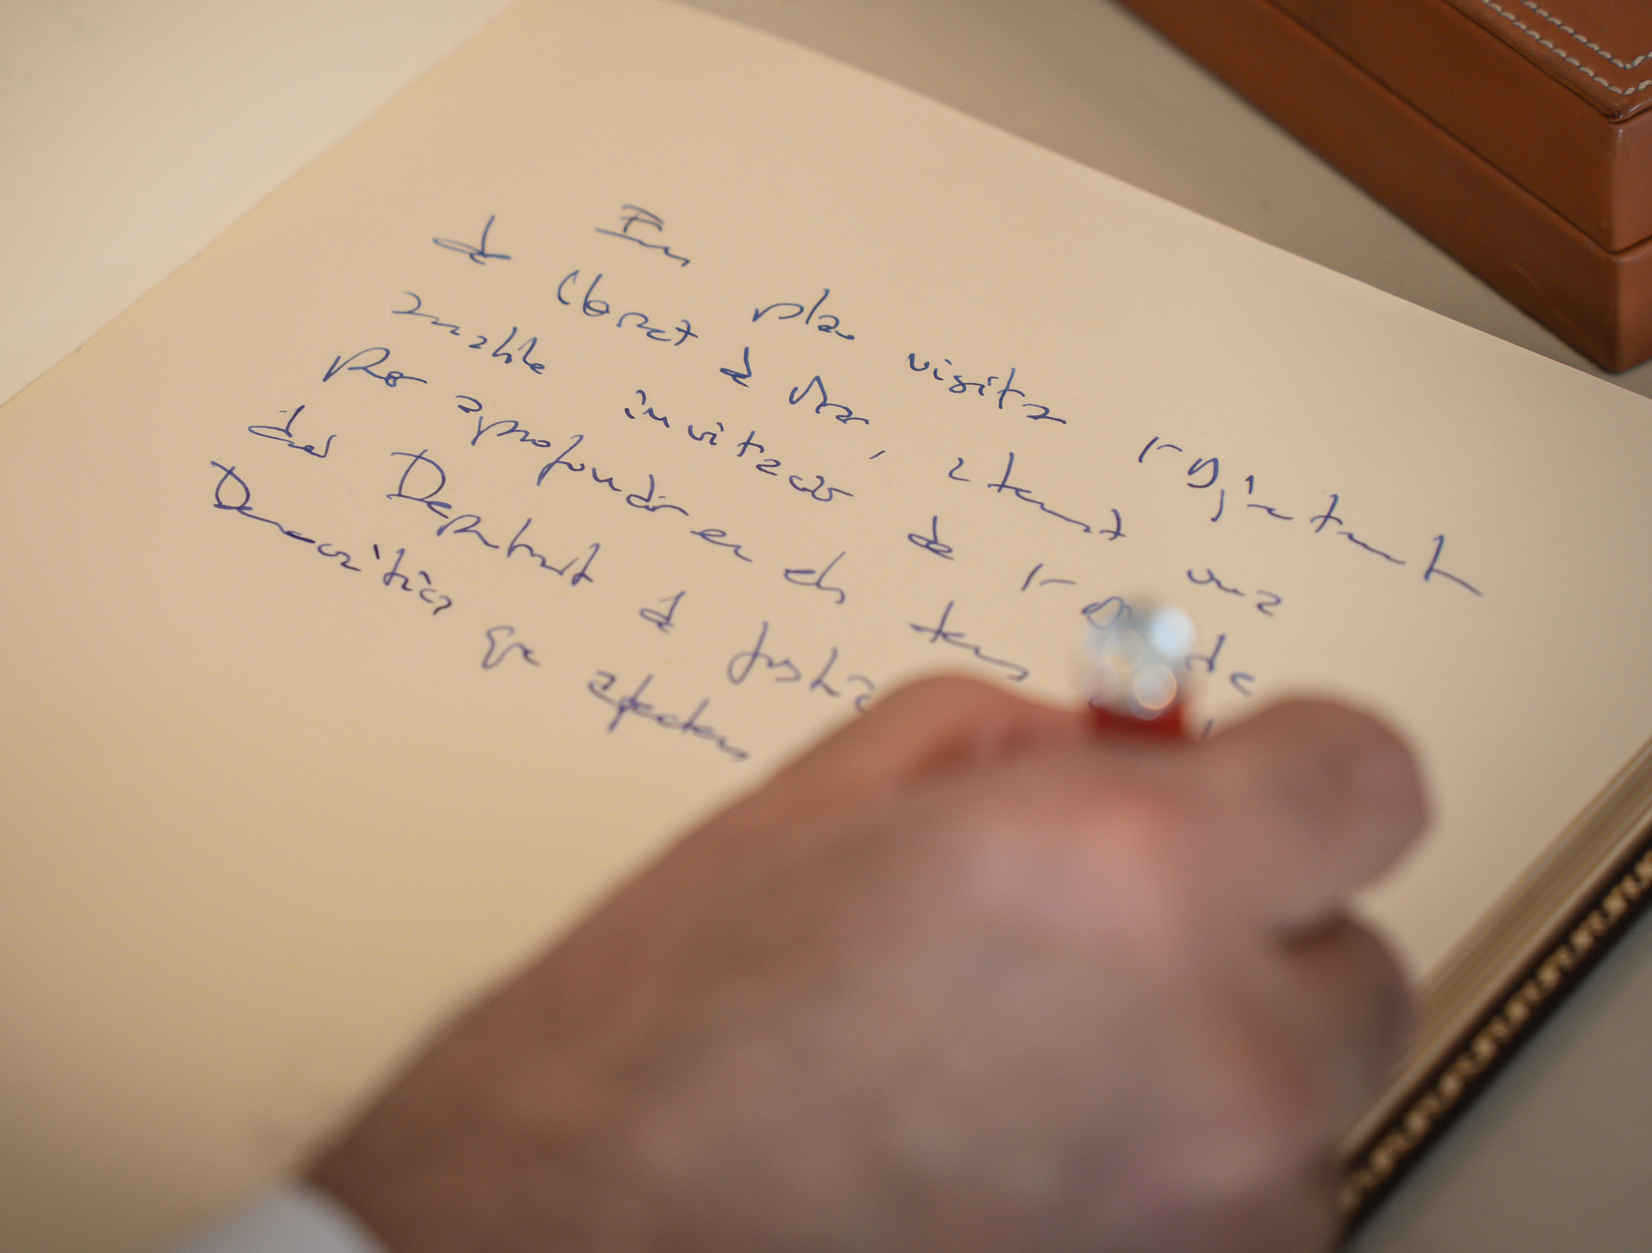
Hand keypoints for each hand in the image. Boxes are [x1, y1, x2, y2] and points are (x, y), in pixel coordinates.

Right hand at [313, 676, 1424, 1251]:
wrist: (579, 1234)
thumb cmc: (663, 1039)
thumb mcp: (835, 795)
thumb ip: (1027, 742)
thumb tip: (1132, 748)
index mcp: (1127, 879)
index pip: (1368, 780)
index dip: (1299, 763)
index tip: (1262, 774)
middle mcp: (1211, 1061)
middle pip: (1353, 960)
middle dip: (1244, 930)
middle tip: (1099, 935)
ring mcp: (1211, 1223)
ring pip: (1302, 1109)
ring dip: (1205, 1069)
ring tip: (1028, 1065)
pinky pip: (1242, 1218)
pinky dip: (1169, 1181)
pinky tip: (1022, 1157)